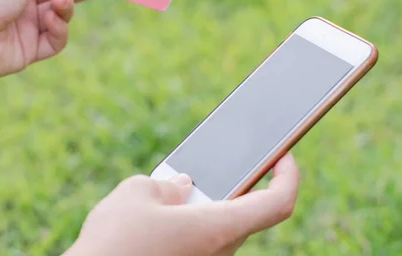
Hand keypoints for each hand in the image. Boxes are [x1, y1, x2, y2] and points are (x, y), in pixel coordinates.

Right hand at [67, 154, 299, 255]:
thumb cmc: (113, 242)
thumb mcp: (137, 193)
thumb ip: (168, 183)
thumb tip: (182, 188)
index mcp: (216, 228)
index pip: (277, 203)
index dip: (288, 175)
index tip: (282, 156)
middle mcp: (218, 252)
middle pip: (244, 214)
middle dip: (230, 186)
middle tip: (213, 164)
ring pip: (217, 229)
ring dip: (204, 206)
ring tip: (173, 188)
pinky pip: (198, 242)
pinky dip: (188, 224)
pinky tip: (159, 216)